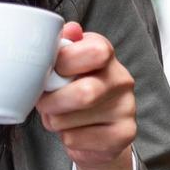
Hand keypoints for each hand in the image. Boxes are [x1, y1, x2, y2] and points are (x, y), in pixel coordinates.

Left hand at [35, 21, 135, 169]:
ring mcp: (126, 109)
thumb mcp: (67, 62)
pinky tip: (73, 131)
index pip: (95, 51)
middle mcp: (121, 80)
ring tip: (59, 116)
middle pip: (84, 93)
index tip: (51, 71)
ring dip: (54, 121)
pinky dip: (65, 138)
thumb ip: (63, 45)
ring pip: (72, 120)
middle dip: (51, 102)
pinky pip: (76, 140)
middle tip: (43, 103)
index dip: (64, 62)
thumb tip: (69, 28)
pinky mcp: (123, 136)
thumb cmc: (76, 87)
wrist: (100, 128)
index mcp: (106, 54)